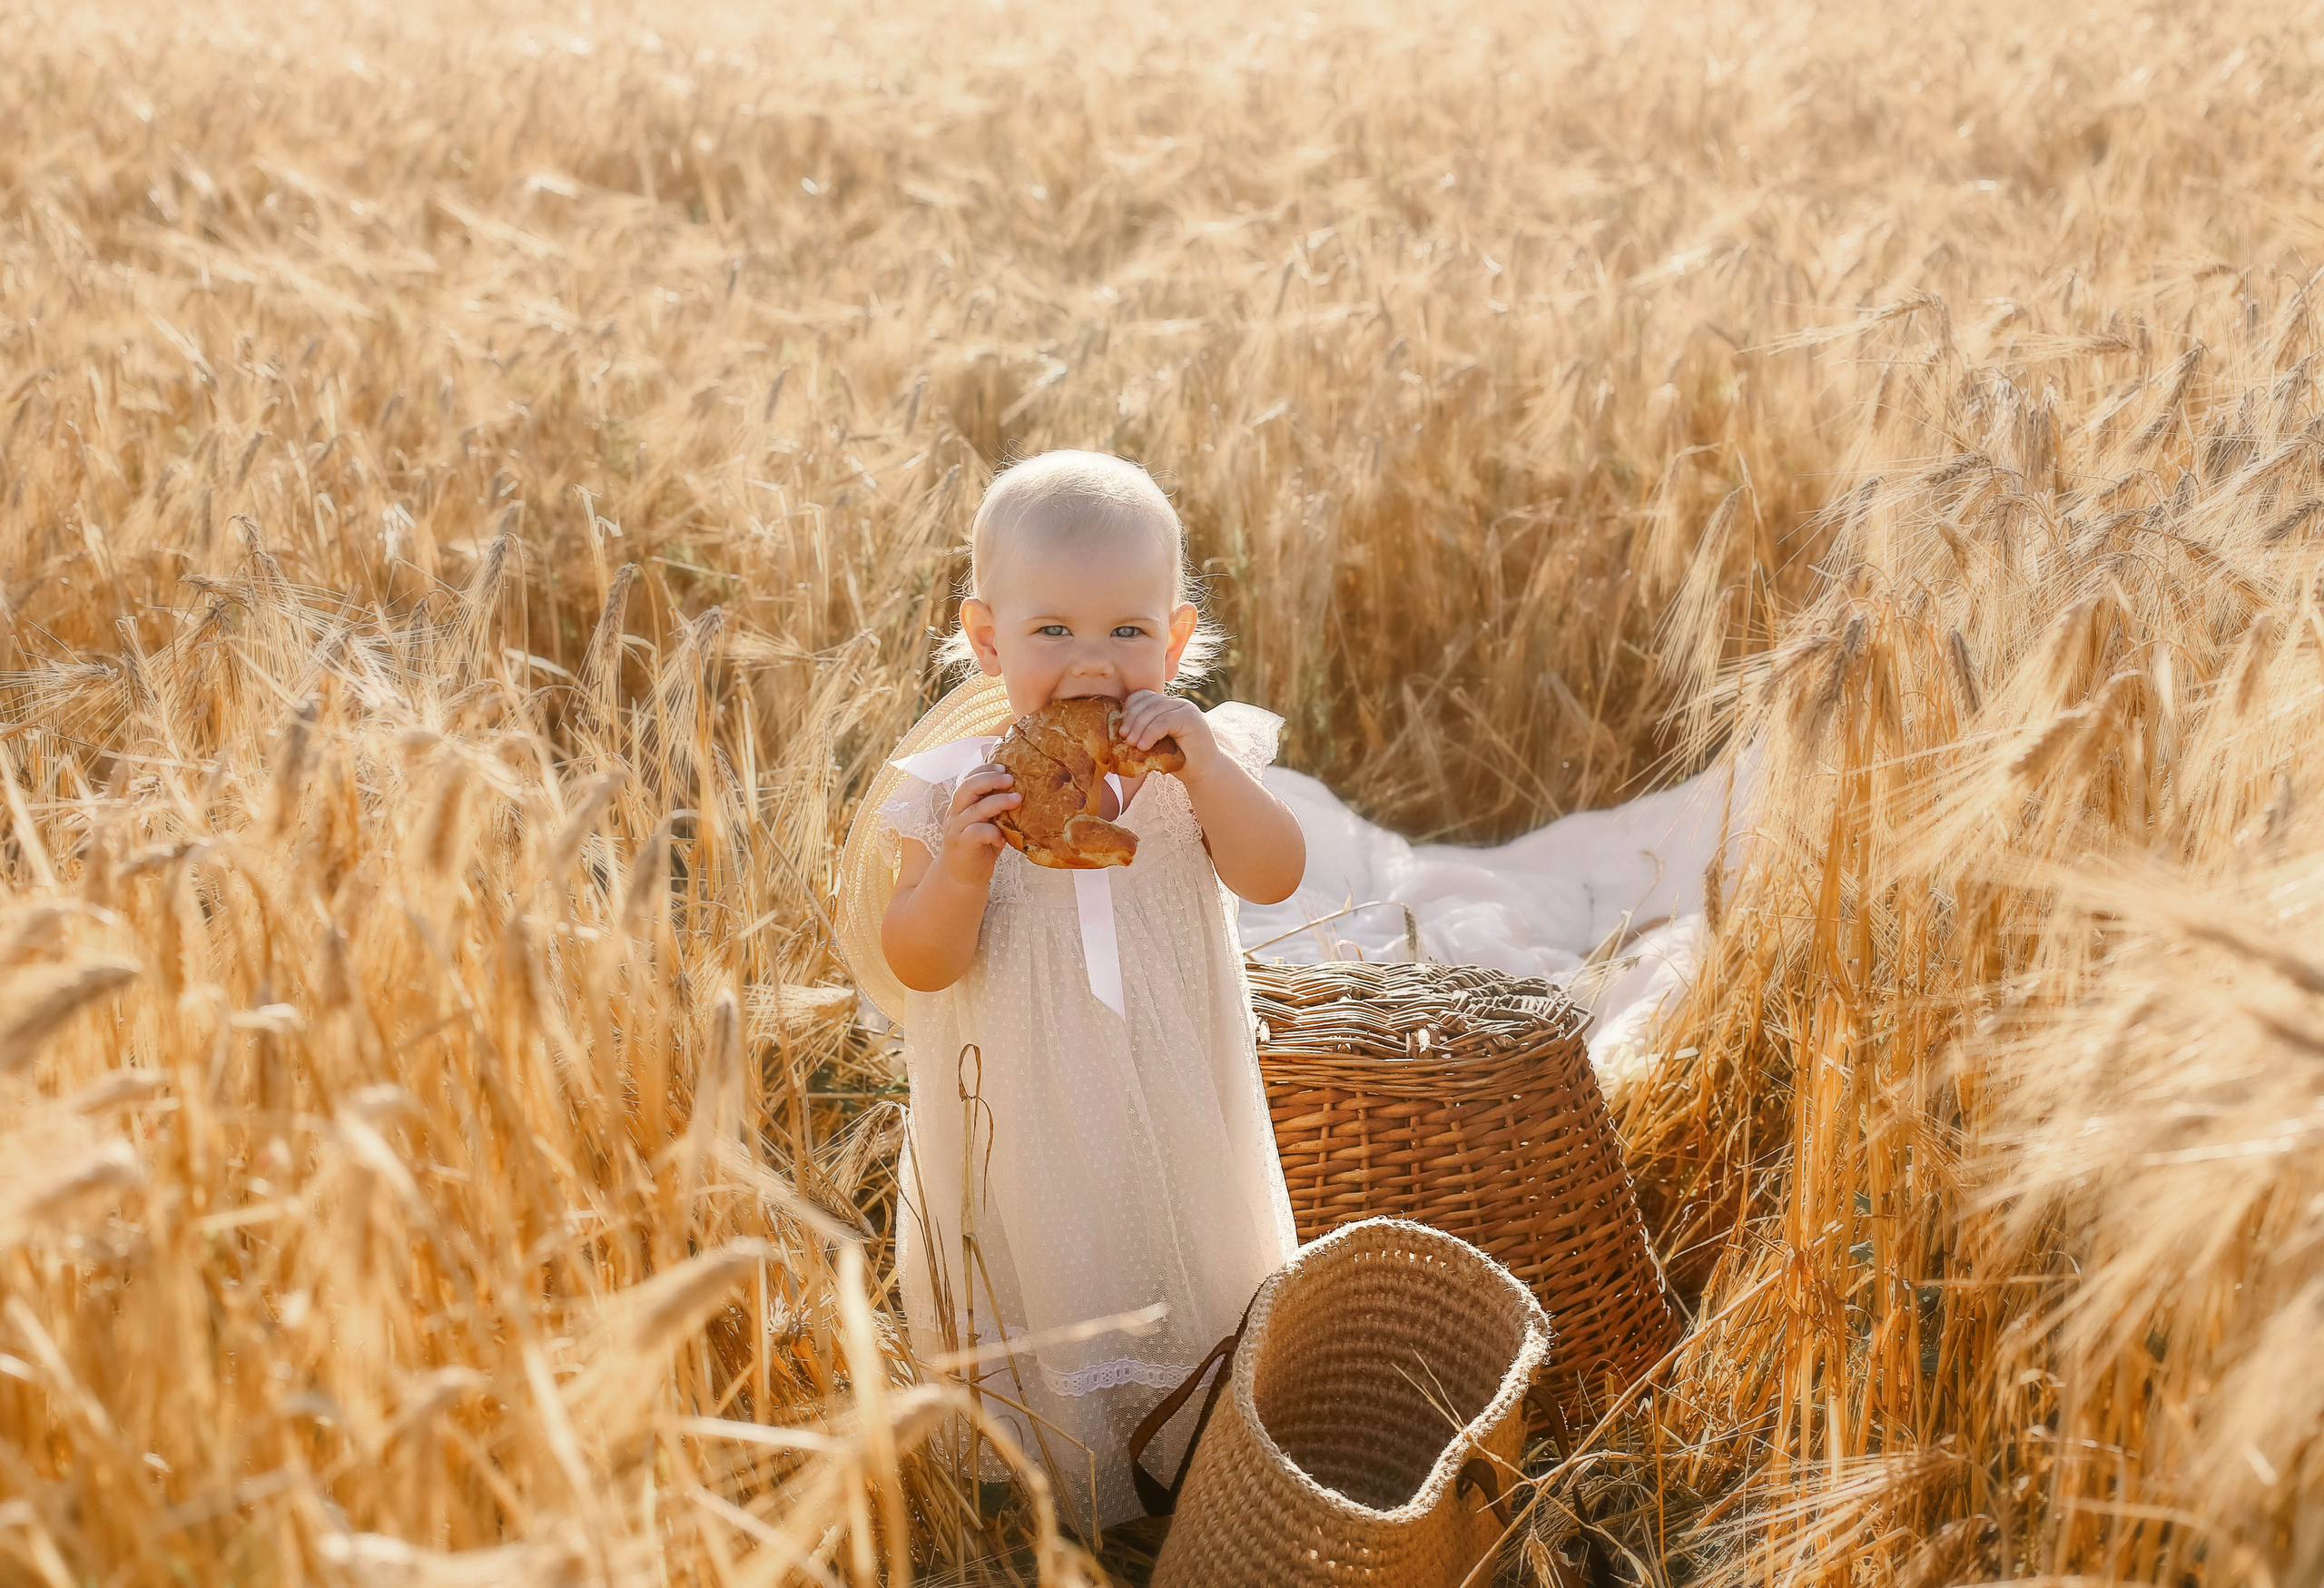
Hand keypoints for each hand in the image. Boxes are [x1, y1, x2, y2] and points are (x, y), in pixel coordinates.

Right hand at [936, 765, 1018, 885]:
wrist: (960, 877)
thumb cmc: (979, 847)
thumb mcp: (987, 823)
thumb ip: (996, 808)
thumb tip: (1023, 791)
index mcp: (961, 804)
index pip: (969, 778)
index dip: (985, 769)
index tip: (1004, 767)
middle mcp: (955, 813)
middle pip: (967, 787)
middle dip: (990, 779)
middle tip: (1010, 779)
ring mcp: (956, 828)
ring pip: (975, 809)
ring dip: (998, 802)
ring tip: (1017, 799)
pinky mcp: (961, 845)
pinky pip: (977, 833)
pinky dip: (992, 832)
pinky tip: (1002, 839)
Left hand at [1118, 691, 1221, 779]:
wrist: (1204, 773)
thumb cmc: (1178, 761)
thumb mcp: (1156, 743)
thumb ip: (1143, 733)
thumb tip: (1119, 733)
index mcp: (1168, 706)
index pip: (1144, 696)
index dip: (1130, 707)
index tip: (1122, 726)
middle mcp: (1177, 703)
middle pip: (1148, 702)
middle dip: (1132, 719)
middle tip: (1124, 737)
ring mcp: (1185, 708)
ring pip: (1155, 711)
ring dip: (1139, 727)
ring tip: (1131, 743)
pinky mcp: (1191, 718)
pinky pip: (1164, 721)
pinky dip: (1150, 733)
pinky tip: (1143, 746)